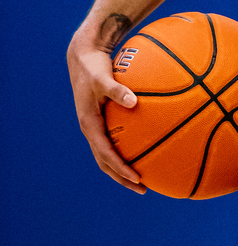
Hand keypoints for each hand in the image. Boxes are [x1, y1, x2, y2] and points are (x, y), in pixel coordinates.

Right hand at [67, 28, 145, 193]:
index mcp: (89, 125)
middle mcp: (91, 129)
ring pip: (108, 154)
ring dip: (123, 168)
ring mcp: (95, 126)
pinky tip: (145, 146)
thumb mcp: (103, 78)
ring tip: (144, 177)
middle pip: (106, 162)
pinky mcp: (101, 119)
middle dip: (122, 177)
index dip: (120, 169)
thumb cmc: (94, 67)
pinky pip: (114, 139)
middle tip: (143, 188)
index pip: (105, 155)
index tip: (137, 178)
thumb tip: (133, 101)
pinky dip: (126, 148)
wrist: (83, 57)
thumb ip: (117, 90)